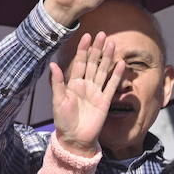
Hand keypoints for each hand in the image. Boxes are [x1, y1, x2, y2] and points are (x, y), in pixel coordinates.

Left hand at [49, 32, 122, 155]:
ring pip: (103, 71)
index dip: (83, 49)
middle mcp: (86, 85)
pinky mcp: (105, 101)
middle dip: (97, 49)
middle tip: (103, 34)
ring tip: (112, 44)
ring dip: (108, 58)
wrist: (75, 138)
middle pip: (93, 63)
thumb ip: (58, 83)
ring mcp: (96, 92)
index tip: (87, 36)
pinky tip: (120, 64)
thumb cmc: (63, 120)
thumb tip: (53, 65)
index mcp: (73, 83)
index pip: (80, 62)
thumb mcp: (58, 101)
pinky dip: (116, 75)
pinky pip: (112, 86)